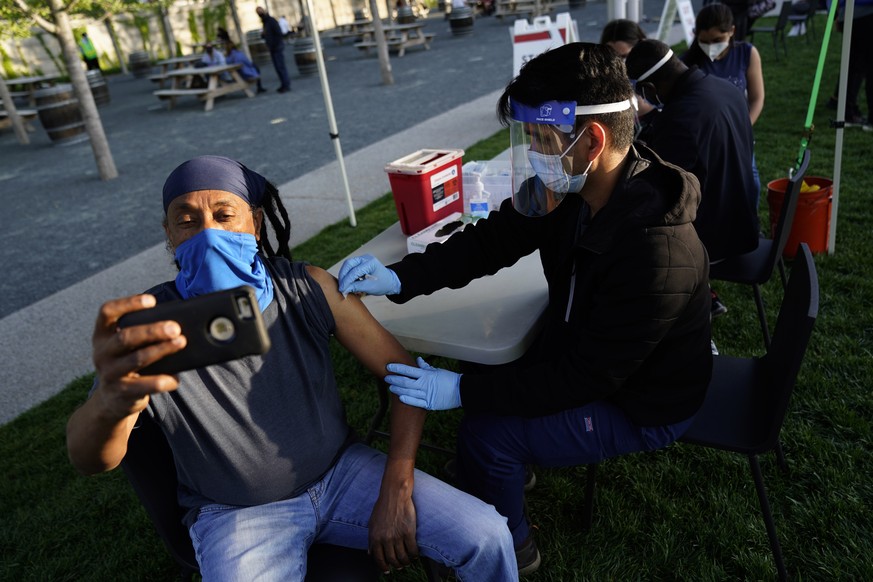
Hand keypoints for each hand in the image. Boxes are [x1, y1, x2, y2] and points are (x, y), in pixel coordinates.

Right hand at [92, 295, 186, 418]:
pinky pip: (144, 385)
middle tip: (175, 328)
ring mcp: (109, 373)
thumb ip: (142, 334)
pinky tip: (174, 379)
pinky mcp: (121, 392)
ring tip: (181, 343)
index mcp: (102, 335)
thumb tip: (176, 325)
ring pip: (137, 359)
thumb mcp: (126, 347)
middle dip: (152, 331)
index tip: (152, 301)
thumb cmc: (127, 363)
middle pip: (125, 337)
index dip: (127, 304)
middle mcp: (102, 353)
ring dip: (161, 350)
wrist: (112, 399)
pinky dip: (162, 380)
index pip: (107, 312)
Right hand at [337, 254, 400, 295]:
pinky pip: (351, 266)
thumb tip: (344, 289)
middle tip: (341, 286)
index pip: (354, 271)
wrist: (390, 281)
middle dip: (343, 275)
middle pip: (348, 264)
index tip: (342, 289)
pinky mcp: (361, 262)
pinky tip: (347, 281)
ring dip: (344, 274)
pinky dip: (347, 274)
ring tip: (343, 284)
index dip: (347, 281)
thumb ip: (356, 287)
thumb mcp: (370, 287)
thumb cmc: (383, 284)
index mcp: (371, 263)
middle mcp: (366, 258)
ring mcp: (363, 259)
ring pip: (348, 264)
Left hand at [368, 484, 418, 572]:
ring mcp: (397, 536)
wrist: (394, 494)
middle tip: (400, 566)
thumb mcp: (372, 524)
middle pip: (392, 560)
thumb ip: (371, 539)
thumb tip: (369, 553)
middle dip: (397, 566)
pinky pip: (413, 549)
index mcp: (375, 538)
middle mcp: (385, 539)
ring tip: (408, 561)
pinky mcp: (409, 532)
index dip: (383, 567)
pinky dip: (414, 555)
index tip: (387, 570)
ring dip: (406, 562)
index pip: (379, 559)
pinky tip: (415, 555)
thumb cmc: (383, 507)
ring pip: (403, 557)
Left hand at [386, 357, 460, 410]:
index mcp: (426, 375)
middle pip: (405, 382)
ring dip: (398, 389)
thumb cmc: (449, 379)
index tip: (389, 366)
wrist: (461, 391)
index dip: (397, 368)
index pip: (408, 370)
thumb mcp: (437, 371)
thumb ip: (426, 367)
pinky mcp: (429, 404)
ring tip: (390, 387)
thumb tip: (418, 360)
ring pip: (408, 392)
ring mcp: (426, 394)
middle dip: (394, 379)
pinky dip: (407, 400)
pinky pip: (416, 402)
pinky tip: (400, 398)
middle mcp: (425, 384)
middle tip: (386, 377)